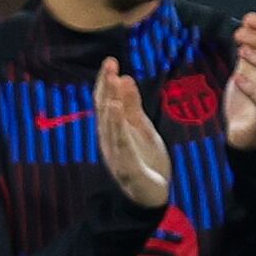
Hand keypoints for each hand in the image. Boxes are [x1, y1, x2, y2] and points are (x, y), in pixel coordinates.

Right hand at [93, 64, 170, 204]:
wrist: (151, 195)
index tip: (110, 61)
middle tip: (110, 64)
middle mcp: (110, 139)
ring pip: (110, 126)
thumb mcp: (142, 128)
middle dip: (107, 86)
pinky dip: (118, 128)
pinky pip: (121, 145)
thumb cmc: (145, 159)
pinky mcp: (127, 167)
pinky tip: (117, 112)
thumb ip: (133, 106)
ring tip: (113, 82)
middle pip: (105, 109)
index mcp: (113, 129)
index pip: (106, 101)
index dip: (107, 81)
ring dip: (111, 102)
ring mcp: (116, 154)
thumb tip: (125, 78)